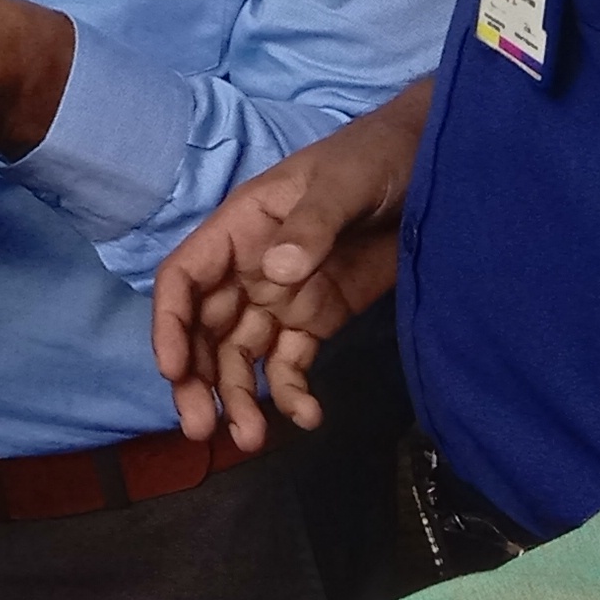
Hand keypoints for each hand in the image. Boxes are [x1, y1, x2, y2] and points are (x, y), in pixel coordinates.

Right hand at [148, 83, 423, 449]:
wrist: (429, 169)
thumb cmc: (375, 159)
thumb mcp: (343, 183)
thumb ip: (312, 225)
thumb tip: (274, 275)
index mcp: (239, 228)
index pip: (184, 278)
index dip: (170, 324)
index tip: (174, 370)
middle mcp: (249, 269)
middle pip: (205, 330)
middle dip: (198, 380)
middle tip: (202, 429)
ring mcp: (283, 297)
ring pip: (242, 356)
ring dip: (239, 397)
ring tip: (251, 440)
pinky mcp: (318, 319)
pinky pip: (292, 364)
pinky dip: (293, 394)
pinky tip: (308, 417)